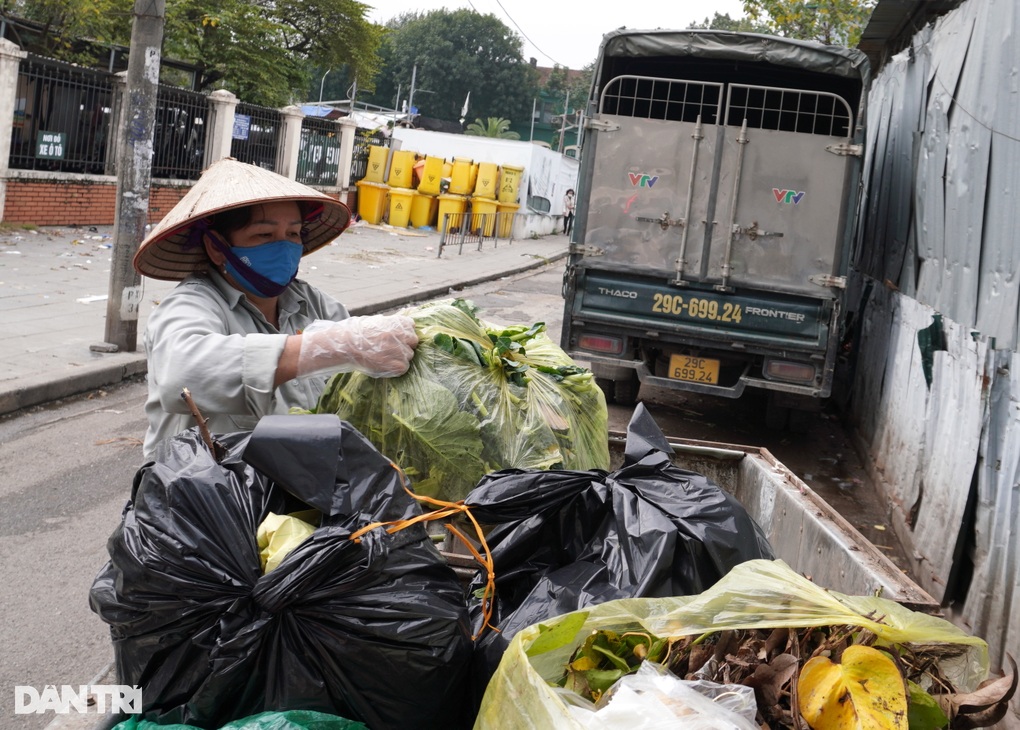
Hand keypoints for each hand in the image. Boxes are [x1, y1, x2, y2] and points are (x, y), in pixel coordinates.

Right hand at [297, 315, 417, 377]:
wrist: (346, 346)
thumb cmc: (358, 333)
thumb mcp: (376, 321)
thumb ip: (391, 323)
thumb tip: (404, 325)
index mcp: (398, 322)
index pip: (411, 325)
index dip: (403, 332)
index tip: (395, 336)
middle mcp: (402, 335)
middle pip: (413, 341)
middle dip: (405, 344)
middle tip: (390, 348)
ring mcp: (401, 351)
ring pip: (409, 355)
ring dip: (400, 357)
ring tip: (384, 356)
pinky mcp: (398, 365)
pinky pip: (404, 367)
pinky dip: (396, 368)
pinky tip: (384, 364)